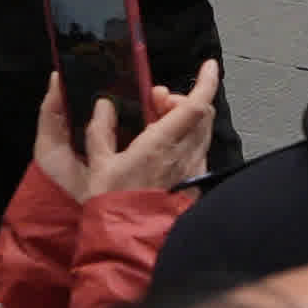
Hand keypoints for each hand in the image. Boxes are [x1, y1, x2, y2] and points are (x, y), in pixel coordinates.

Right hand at [36, 62, 222, 198]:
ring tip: (156, 123)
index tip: (209, 65)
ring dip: (185, 119)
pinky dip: (186, 140)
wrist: (127, 242)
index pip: (195, 106)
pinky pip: (198, 152)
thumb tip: (104, 106)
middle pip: (200, 114)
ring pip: (201, 133)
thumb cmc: (111, 203)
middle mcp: (184, 156)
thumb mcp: (97, 164)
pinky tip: (164, 148)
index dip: (206, 82)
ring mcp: (192, 170)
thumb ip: (100, 131)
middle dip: (183, 99)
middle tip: (156, 101)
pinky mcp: (194, 184)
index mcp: (161, 145)